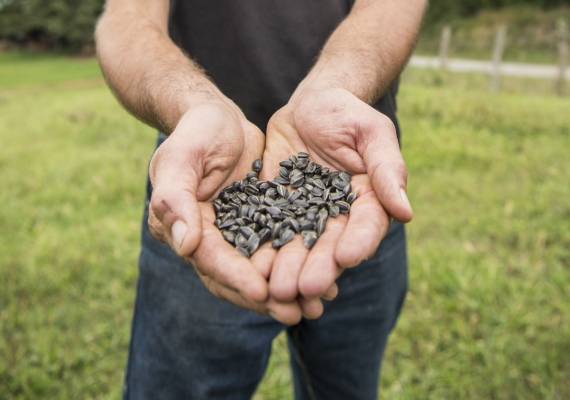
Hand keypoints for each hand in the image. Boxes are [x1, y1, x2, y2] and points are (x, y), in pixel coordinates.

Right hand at [147, 100, 302, 323]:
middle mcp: (209, 238)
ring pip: (259, 269)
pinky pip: (279, 249)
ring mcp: (236, 232)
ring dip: (285, 289)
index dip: (235, 277)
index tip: (263, 291)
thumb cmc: (196, 131)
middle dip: (265, 297)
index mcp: (185, 226)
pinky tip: (327, 276)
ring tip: (318, 304)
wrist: (218, 117)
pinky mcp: (260, 222)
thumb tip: (185, 245)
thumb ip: (176, 199)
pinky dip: (296, 263)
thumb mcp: (182, 157)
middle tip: (297, 313)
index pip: (209, 259)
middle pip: (235, 276)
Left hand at [261, 87, 412, 315]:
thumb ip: (387, 170)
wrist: (310, 106)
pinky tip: (252, 267)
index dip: (359, 242)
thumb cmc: (348, 114)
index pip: (366, 226)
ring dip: (288, 269)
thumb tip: (406, 213)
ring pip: (297, 246)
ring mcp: (305, 215)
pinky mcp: (277, 208)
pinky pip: (269, 230)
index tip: (347, 258)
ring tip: (277, 290)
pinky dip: (262, 249)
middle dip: (317, 268)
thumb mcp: (372, 133)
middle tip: (305, 288)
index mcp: (367, 201)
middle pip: (329, 246)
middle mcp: (337, 215)